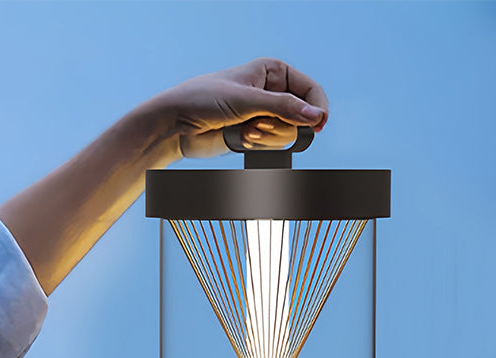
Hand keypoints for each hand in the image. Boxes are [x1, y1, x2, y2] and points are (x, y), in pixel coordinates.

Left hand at [152, 57, 329, 158]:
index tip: (317, 125)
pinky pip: (271, 148)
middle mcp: (272, 93)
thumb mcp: (247, 100)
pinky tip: (239, 138)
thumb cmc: (205, 100)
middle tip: (256, 124)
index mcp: (273, 73)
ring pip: (287, 136)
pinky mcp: (255, 136)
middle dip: (279, 126)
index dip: (317, 108)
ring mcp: (264, 116)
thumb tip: (316, 116)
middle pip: (300, 118)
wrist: (179, 124)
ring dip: (265, 138)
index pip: (310, 90)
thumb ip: (283, 108)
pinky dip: (257, 147)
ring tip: (244, 131)